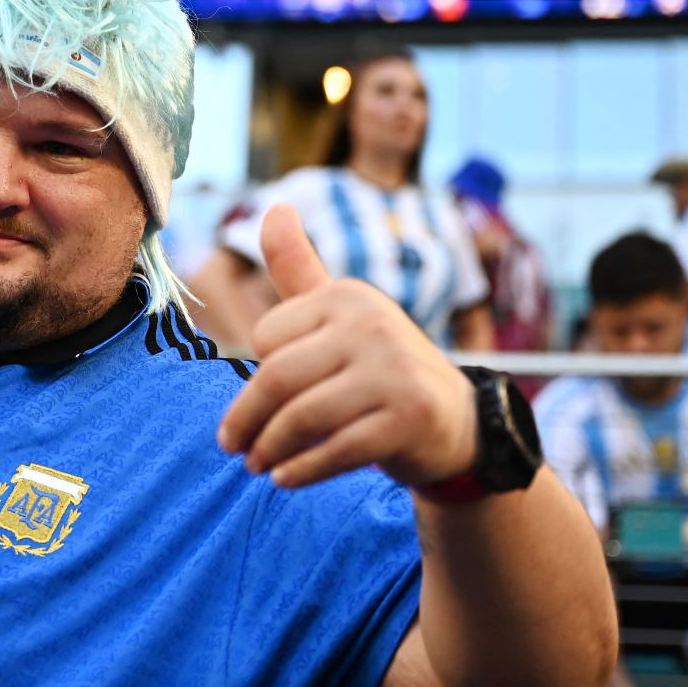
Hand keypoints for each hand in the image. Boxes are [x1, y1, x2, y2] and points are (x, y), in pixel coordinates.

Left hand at [216, 205, 477, 489]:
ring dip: (269, 449)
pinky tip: (283, 479)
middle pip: (277, 377)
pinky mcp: (410, 420)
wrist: (458, 423)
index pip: (267, 338)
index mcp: (348, 295)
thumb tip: (274, 206)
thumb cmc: (378, 365)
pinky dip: (302, 470)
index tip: (252, 401)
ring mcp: (395, 373)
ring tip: (253, 465)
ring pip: (303, 417)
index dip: (253, 372)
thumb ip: (299, 267)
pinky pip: (337, 450)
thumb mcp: (340, 311)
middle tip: (230, 445)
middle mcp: (373, 325)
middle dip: (245, 418)